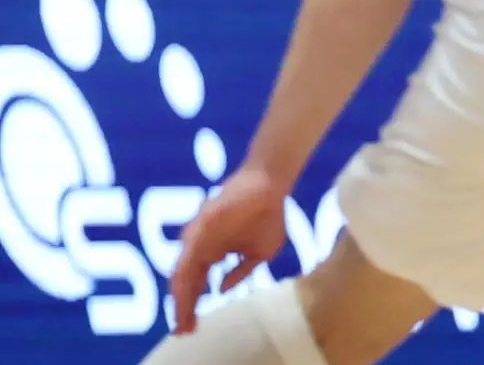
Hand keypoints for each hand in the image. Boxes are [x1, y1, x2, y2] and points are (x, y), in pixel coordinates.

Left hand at [167, 165, 290, 333]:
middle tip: (182, 330)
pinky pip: (189, 252)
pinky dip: (186, 273)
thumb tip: (221, 289)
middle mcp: (199, 248)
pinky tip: (185, 292)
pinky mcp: (201, 224)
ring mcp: (198, 236)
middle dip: (183, 308)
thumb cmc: (266, 216)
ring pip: (182, 272)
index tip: (190, 328)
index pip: (196, 286)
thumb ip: (240, 272)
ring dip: (181, 296)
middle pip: (185, 284)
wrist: (270, 186)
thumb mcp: (260, 253)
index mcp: (212, 255)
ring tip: (182, 316)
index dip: (191, 307)